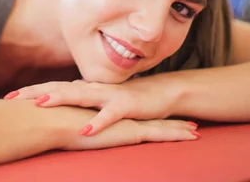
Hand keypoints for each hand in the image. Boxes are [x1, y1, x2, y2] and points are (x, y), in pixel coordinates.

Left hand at [4, 78, 183, 135]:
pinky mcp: (126, 106)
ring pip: (81, 96)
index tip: (7, 98)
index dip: (30, 92)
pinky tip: (85, 130)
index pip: (52, 88)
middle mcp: (92, 88)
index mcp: (83, 89)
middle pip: (59, 88)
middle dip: (35, 92)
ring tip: (41, 104)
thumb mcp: (96, 104)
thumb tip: (53, 108)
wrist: (159, 94)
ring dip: (61, 99)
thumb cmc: (123, 101)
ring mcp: (108, 96)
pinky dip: (98, 122)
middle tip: (12, 98)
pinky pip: (109, 115)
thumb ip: (76, 105)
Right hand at [62, 117, 199, 150]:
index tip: (155, 116)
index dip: (143, 115)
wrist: (55, 120)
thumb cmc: (54, 122)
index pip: (126, 114)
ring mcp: (126, 121)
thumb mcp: (64, 123)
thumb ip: (68, 123)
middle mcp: (119, 114)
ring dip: (178, 129)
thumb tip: (62, 127)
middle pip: (148, 117)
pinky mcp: (129, 130)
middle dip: (167, 120)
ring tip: (195, 132)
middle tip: (187, 123)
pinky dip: (176, 134)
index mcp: (104, 113)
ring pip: (158, 125)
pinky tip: (192, 136)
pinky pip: (159, 133)